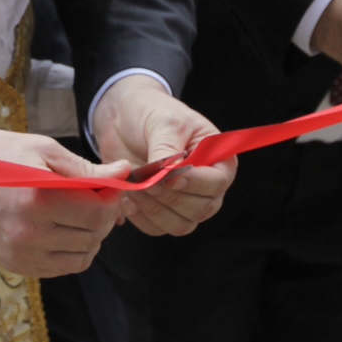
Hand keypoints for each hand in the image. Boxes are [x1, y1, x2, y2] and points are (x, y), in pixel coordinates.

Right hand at [0, 113, 127, 277]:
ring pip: (81, 257)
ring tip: (81, 212)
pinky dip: (72, 251)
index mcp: (37, 199)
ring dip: (91, 236)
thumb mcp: (42, 150)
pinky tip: (65, 228)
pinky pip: (60, 267)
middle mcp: (29, 232)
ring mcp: (20, 253)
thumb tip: (123, 174)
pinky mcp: (14, 265)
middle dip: (105, 216)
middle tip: (99, 196)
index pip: (98, 213)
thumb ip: (86, 169)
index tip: (111, 185)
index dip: (113, 199)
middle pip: (93, 236)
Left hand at [87, 76, 234, 236]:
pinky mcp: (162, 211)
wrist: (123, 118)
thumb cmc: (152, 113)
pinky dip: (141, 218)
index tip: (170, 178)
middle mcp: (206, 186)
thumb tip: (168, 178)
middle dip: (170, 197)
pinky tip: (128, 197)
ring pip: (180, 225)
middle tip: (144, 180)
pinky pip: (157, 229)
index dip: (195, 184)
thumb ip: (168, 151)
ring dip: (154, 210)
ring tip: (134, 187)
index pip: (217, 182)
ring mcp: (185, 201)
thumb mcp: (164, 123)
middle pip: (200, 209)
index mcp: (218, 159)